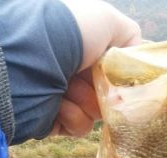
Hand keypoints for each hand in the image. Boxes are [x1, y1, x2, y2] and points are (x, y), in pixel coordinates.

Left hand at [51, 0, 140, 137]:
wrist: (28, 64)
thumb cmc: (67, 34)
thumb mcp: (107, 20)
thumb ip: (130, 36)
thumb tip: (137, 57)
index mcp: (80, 45)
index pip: (113, 66)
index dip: (122, 73)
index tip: (124, 77)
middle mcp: (71, 68)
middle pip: (108, 91)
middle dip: (107, 90)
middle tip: (100, 86)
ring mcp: (62, 95)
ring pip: (96, 111)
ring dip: (88, 102)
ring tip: (69, 90)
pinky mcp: (55, 119)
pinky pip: (80, 127)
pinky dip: (74, 118)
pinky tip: (61, 105)